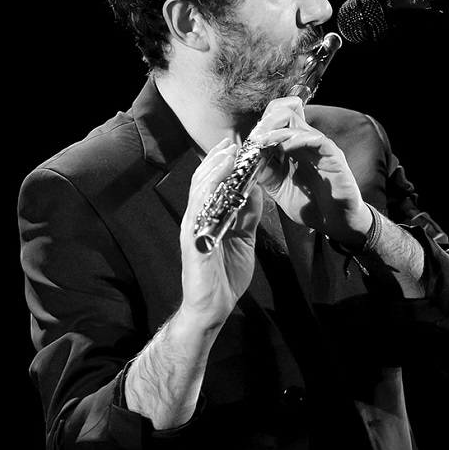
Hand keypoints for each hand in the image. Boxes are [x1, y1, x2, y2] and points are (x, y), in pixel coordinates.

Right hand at [178, 138, 262, 331]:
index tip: (234, 146)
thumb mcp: (243, 239)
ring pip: (200, 192)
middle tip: (232, 142)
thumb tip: (255, 191)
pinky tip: (219, 184)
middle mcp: (196, 219)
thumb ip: (247, 216)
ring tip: (227, 154)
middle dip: (217, 160)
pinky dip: (209, 196)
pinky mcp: (194, 242)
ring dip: (214, 170)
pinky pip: (200, 213)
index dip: (221, 164)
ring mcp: (193, 229)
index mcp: (207, 217)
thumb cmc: (225, 275)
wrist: (214, 307)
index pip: (212, 184)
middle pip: (203, 182)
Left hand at [249, 97, 371, 245]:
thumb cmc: (311, 205)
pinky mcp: (333, 156)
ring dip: (276, 130)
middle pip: (285, 112)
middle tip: (254, 139)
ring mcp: (320, 147)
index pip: (277, 120)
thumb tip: (247, 159)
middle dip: (266, 122)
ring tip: (262, 143)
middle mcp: (306, 142)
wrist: (335, 223)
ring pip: (297, 121)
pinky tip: (284, 149)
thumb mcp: (279, 188)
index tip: (249, 141)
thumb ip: (265, 172)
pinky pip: (316, 138)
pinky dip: (297, 140)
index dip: (261, 125)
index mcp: (293, 147)